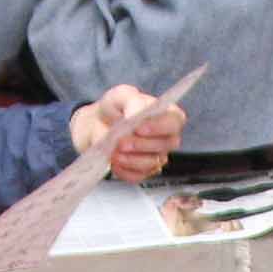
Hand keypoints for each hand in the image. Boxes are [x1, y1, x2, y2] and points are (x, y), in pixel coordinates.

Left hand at [70, 85, 185, 181]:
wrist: (98, 124)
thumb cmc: (115, 107)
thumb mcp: (122, 95)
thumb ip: (132, 101)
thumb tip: (135, 114)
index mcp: (167, 116)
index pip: (175, 122)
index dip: (159, 127)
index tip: (139, 128)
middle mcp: (166, 138)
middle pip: (165, 145)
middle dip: (141, 144)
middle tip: (121, 141)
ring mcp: (156, 157)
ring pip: (151, 163)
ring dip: (131, 158)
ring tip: (113, 151)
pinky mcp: (143, 171)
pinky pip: (137, 175)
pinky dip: (123, 169)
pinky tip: (113, 160)